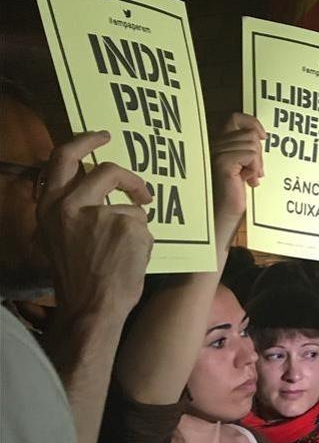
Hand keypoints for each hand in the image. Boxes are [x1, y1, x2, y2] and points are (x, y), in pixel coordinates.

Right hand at [36, 131, 152, 317]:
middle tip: (142, 187)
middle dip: (130, 176)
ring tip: (125, 252)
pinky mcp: (128, 226)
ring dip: (135, 225)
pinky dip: (144, 242)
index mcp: (50, 205)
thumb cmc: (79, 276)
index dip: (85, 141)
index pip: (63, 157)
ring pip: (131, 206)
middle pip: (107, 170)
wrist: (92, 306)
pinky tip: (131, 260)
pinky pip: (144, 226)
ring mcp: (101, 214)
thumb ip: (75, 209)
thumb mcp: (62, 235)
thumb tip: (100, 189)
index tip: (103, 136)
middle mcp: (70, 204)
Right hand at [211, 113, 264, 222]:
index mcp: (219, 143)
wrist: (225, 213)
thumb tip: (261, 135)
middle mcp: (215, 145)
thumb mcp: (244, 165)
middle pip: (250, 134)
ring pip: (253, 145)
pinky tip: (247, 180)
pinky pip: (251, 155)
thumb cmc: (235, 192)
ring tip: (249, 177)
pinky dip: (254, 168)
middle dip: (259, 154)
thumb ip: (248, 149)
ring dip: (257, 163)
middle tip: (254, 171)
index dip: (251, 122)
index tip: (263, 136)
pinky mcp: (223, 162)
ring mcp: (217, 152)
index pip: (234, 118)